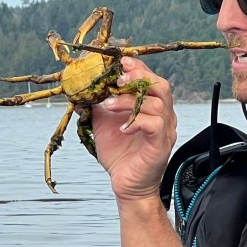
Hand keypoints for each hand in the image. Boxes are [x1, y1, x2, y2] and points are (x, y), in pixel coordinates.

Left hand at [91, 58, 177, 201]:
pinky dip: (136, 121)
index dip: (138, 67)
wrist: (126, 184)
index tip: (120, 62)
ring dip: (130, 100)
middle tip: (118, 80)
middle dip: (139, 78)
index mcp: (152, 107)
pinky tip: (122, 128)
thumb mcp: (103, 123)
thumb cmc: (119, 154)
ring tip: (109, 106)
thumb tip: (81, 87)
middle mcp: (164, 116)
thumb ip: (98, 104)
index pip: (152, 79)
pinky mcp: (160, 146)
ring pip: (156, 104)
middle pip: (161, 86)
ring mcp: (165, 131)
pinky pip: (154, 125)